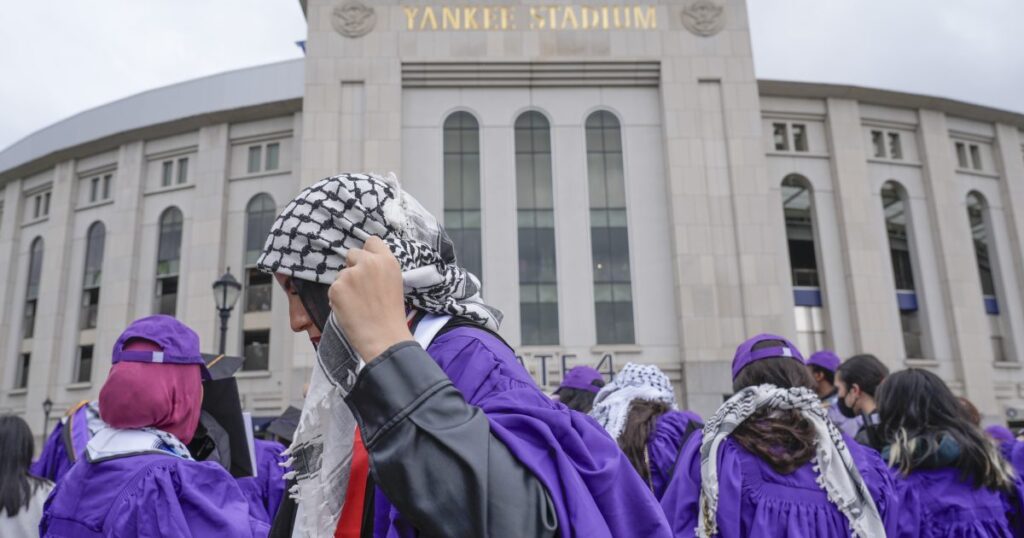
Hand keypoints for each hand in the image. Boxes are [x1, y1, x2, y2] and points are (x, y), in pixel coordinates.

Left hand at [328, 237, 413, 360]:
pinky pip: (333, 289)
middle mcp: (368, 262)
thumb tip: (363, 263)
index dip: (368, 253)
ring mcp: (350, 274)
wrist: (384, 338)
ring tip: (358, 304)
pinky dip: (337, 299)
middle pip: (352, 254)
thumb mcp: (394, 283)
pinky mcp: (336, 288)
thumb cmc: (391, 315)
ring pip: (341, 274)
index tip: (367, 265)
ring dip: (345, 285)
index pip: (371, 241)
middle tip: (361, 288)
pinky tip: (350, 310)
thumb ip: (380, 268)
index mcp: (387, 260)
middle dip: (353, 267)